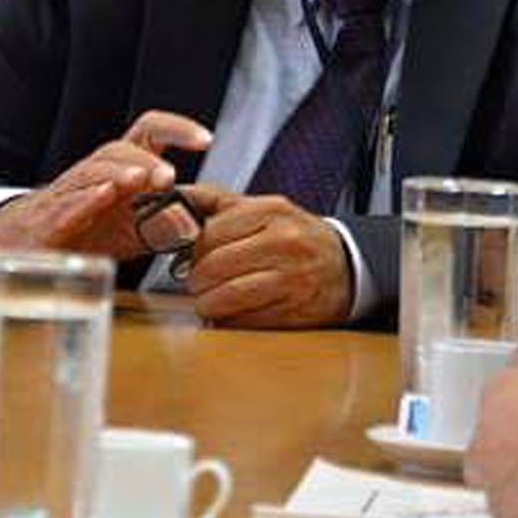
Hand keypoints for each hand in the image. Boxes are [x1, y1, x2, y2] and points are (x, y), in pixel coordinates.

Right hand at [0, 112, 213, 259]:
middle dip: (145, 160)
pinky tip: (103, 197)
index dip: (177, 130)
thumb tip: (193, 223)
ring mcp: (71, 193)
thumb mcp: (135, 230)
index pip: (150, 134)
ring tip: (139, 178)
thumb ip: (165, 225)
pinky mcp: (51, 219)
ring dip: (118, 173)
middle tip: (168, 177)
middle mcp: (96, 173)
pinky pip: (67, 204)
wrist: (31, 243)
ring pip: (92, 172)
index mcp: (122, 168)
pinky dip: (86, 199)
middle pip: (118, 151)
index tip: (206, 140)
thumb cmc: (88, 229)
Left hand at [181, 187, 350, 326]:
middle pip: (215, 266)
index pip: (210, 232)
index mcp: (271, 211)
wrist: (345, 265)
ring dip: (208, 304)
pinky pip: (246, 321)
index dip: (191, 249)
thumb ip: (215, 200)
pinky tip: (230, 314)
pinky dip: (229, 321)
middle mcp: (284, 243)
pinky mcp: (296, 312)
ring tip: (207, 301)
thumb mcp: (262, 208)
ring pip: (228, 296)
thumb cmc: (296, 236)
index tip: (187, 256)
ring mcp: (292, 279)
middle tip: (195, 282)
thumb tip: (172, 196)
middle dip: (196, 280)